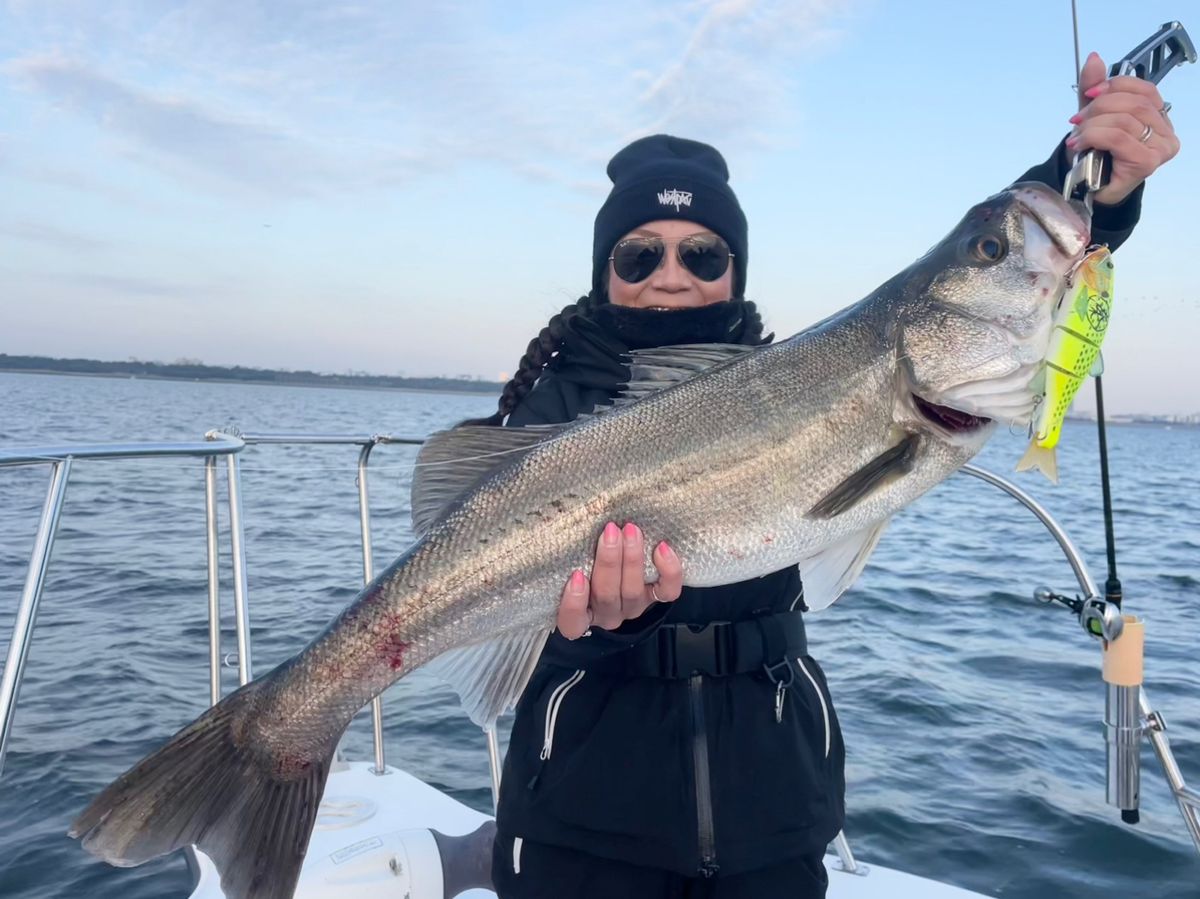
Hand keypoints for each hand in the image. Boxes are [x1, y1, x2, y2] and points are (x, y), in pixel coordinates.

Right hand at [556, 522, 682, 638]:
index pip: (572, 622)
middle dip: (609, 562)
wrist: (618, 573)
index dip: (574, 603)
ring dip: (633, 558)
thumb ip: (567, 554)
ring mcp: (632, 607)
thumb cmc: (585, 564)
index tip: (577, 575)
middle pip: (606, 596)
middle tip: (610, 531)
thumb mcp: (571, 563)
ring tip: (631, 530)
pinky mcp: (655, 597)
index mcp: (580, 614)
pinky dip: (668, 571)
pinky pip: (667, 592)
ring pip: (633, 591)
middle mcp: (606, 613)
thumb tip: (556, 517)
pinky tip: (662, 548)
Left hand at [1066, 51, 1179, 205]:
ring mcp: (1161, 149)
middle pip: (1134, 103)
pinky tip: (1079, 145)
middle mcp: (1167, 132)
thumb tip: (1094, 57)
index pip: (1144, 89)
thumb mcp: (1093, 115)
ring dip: (1092, 125)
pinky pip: (1119, 138)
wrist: (1088, 190)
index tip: (1089, 94)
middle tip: (1076, 121)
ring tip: (1076, 137)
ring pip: (1124, 120)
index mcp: (1159, 117)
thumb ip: (1094, 87)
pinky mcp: (1147, 163)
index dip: (1115, 85)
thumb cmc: (1096, 154)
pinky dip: (1093, 137)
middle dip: (1099, 107)